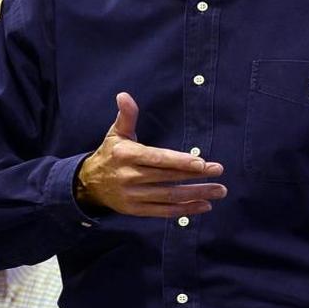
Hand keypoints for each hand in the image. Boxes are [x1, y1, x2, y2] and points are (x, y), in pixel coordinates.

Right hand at [76, 92, 226, 216]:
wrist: (89, 184)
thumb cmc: (110, 154)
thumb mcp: (115, 133)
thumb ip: (126, 116)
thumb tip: (124, 95)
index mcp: (127, 155)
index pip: (158, 159)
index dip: (180, 162)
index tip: (202, 163)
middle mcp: (129, 177)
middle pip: (168, 178)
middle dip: (196, 176)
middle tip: (218, 170)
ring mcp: (133, 196)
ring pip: (170, 196)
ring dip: (196, 194)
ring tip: (219, 190)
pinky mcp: (136, 211)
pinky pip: (164, 212)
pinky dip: (185, 210)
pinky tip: (204, 205)